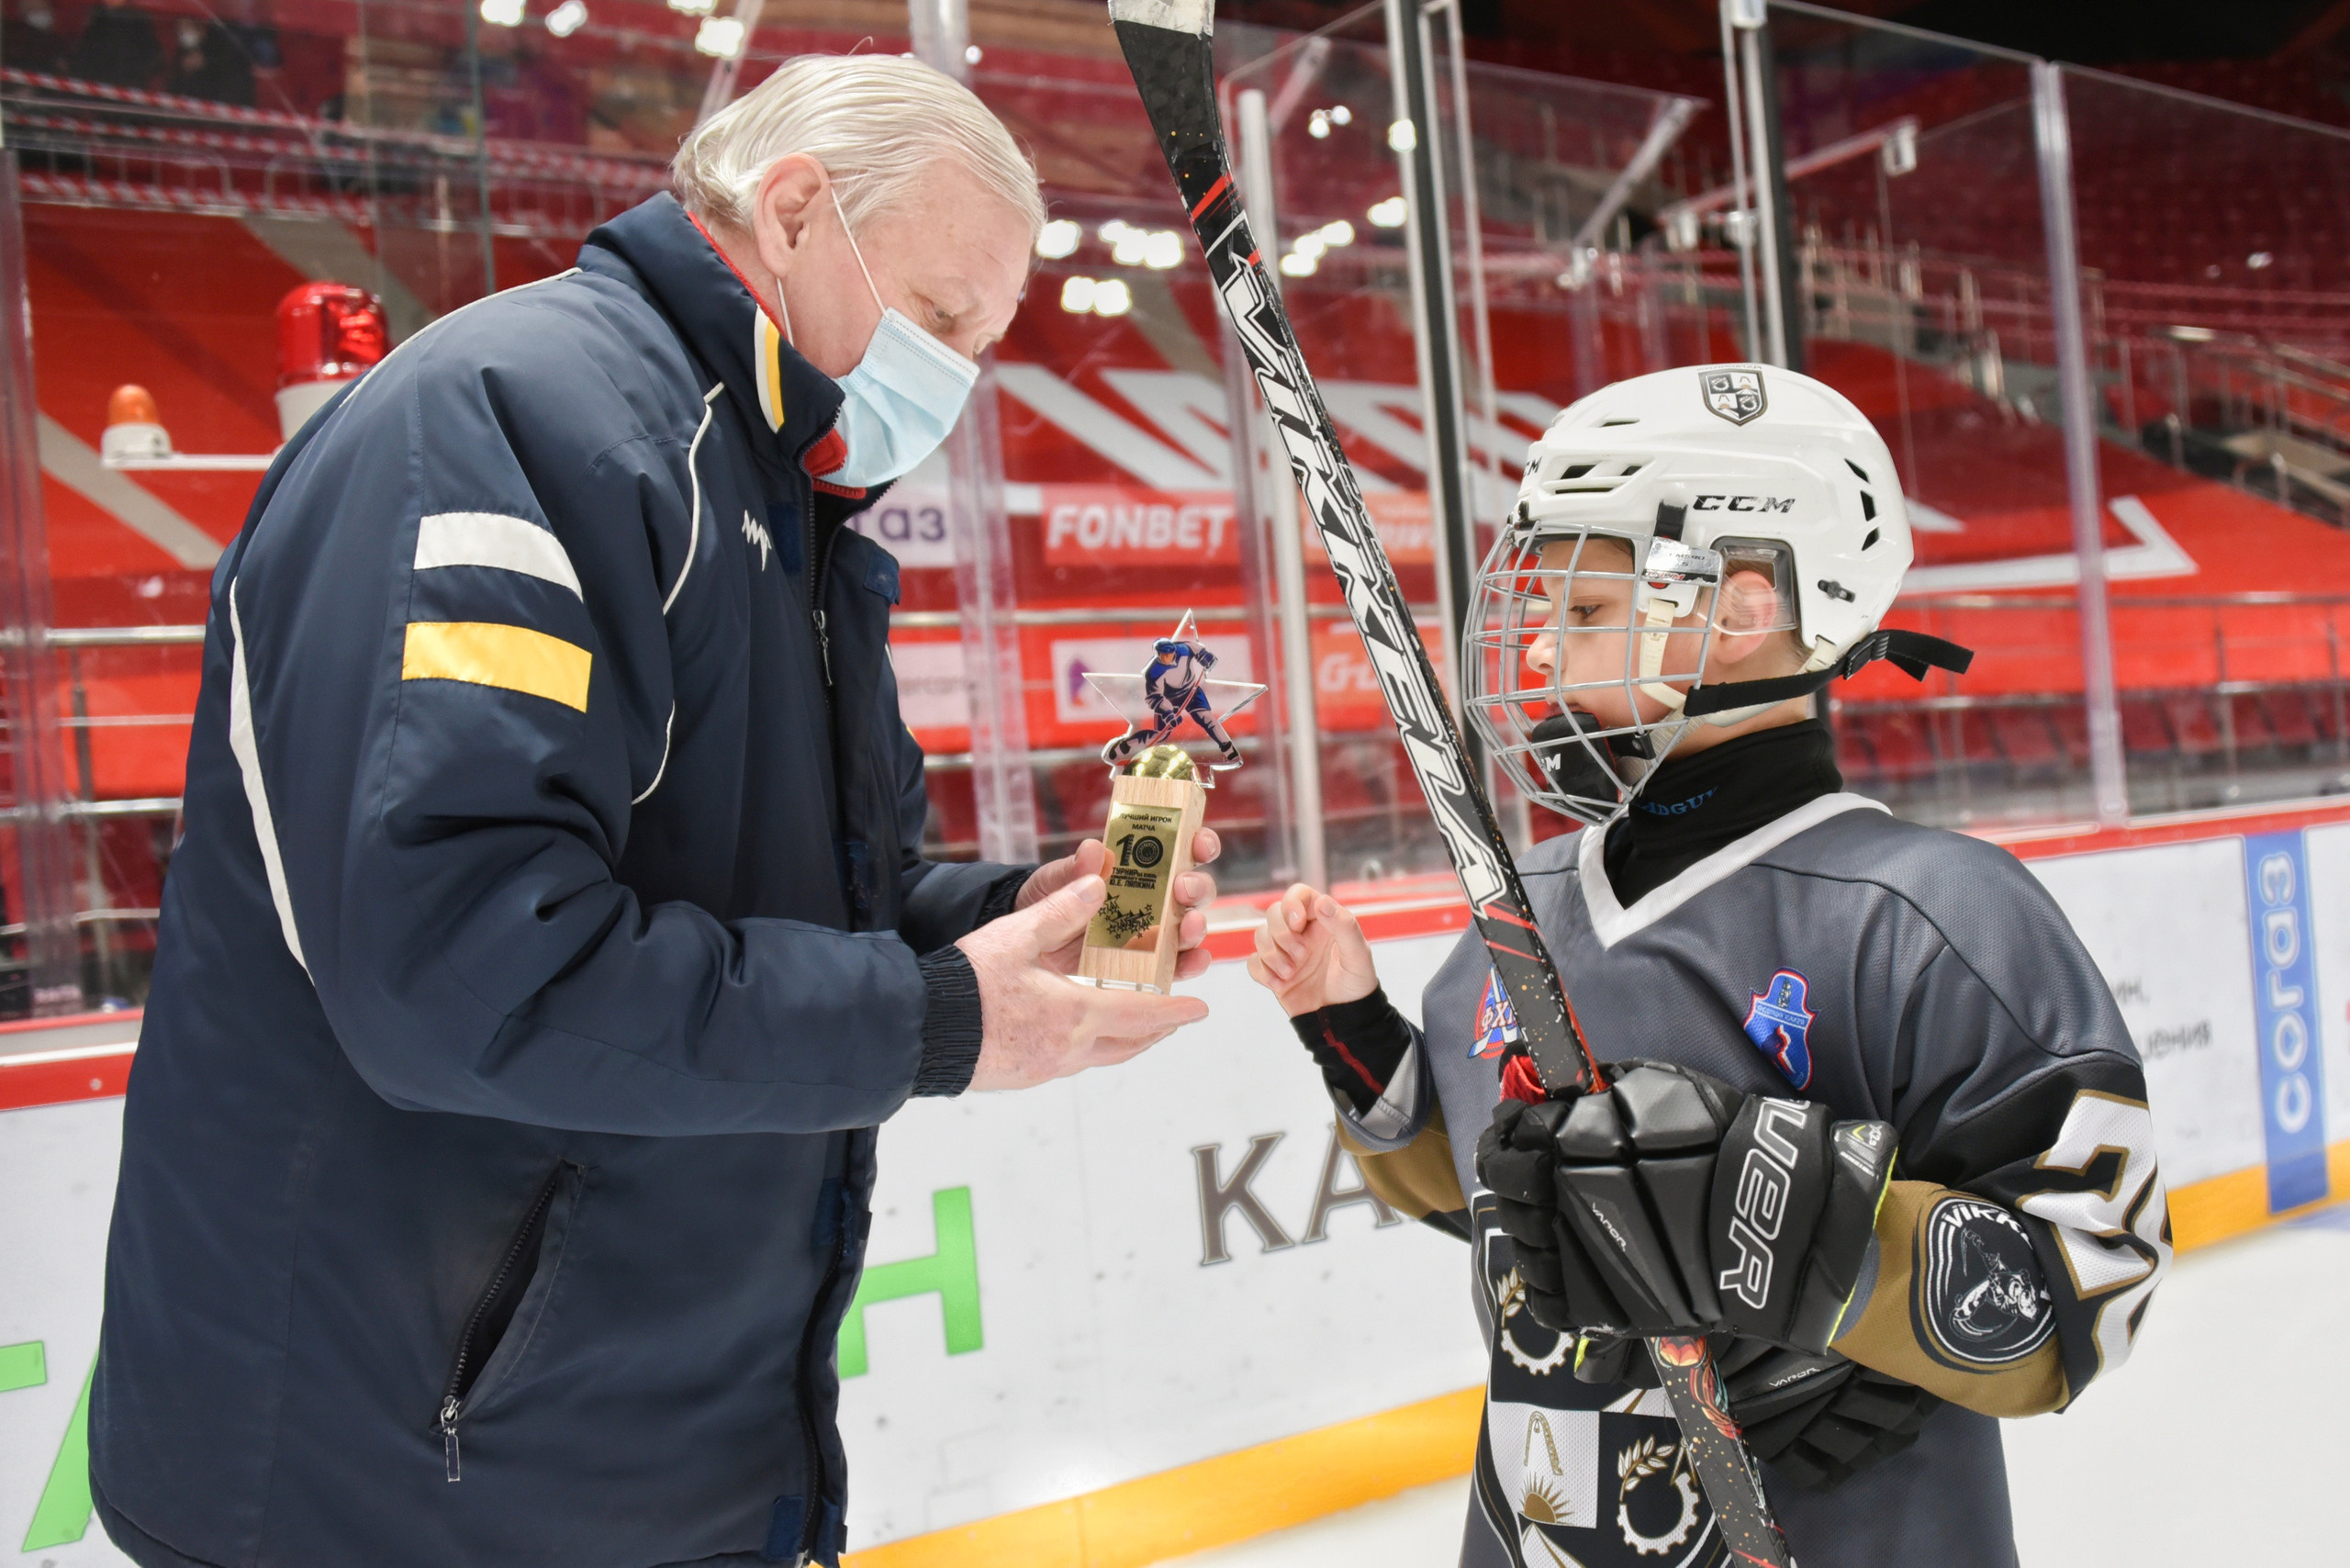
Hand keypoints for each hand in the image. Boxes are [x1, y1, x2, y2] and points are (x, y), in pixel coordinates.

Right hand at [961, 874, 1207, 1090]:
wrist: (922, 1031)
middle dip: (1155, 1029)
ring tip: (1133, 1025)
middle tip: (1173, 1017)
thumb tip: (1098, 884)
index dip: (1175, 1011)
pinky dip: (1089, 1047)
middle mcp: (1069, 1050)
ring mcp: (1046, 1067)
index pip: (1142, 1016)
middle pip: (1128, 1044)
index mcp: (1076, 1015)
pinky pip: (1071, 1062)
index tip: (1200, 1009)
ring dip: (1124, 1041)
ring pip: (1101, 1057)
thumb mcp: (1017, 937)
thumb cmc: (967, 984)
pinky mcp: (1024, 1075)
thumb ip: (1060, 911)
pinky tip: (1077, 1033)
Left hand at [1018, 827, 1219, 983]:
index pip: (1181, 850)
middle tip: (1182, 887)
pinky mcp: (1145, 966)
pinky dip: (1189, 964)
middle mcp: (1154, 899)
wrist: (1026, 942)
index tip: (1198, 843)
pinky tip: (1189, 961)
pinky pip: (1176, 966)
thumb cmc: (1048, 901)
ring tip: (1187, 925)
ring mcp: (1152, 933)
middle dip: (1197, 887)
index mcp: (1139, 868)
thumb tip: (1093, 849)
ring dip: (1196, 926)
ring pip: (1189, 928)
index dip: (1199, 844)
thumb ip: (1074, 869)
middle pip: (1193, 890)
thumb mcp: (1054, 881)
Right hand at [1246, 883, 1377, 1016]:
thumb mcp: (1358, 955)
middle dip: (1281, 934)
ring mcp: (1285, 953)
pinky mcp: (1273, 973)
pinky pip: (1254, 963)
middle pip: (1273, 913)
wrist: (1344, 1021)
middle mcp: (1301, 933)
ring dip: (1271, 954)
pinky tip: (1279, 985)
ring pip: (1260, 935)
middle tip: (1301, 956)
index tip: (1297, 921)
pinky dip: (1262, 972)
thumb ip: (1344, 926)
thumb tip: (1322, 901)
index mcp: (1323, 921)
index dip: (1291, 902)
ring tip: (1291, 974)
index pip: (1299, 895)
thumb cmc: (1356, 984)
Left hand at [1473, 1061, 1894, 1352]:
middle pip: (1502, 1185)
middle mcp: (1553, 1195)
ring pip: (1518, 1237)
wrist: (1770, 1224)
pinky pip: (1542, 1292)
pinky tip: (1575, 1258)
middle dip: (1515, 1173)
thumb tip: (1545, 1082)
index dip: (1510, 1132)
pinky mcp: (1584, 1305)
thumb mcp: (1653, 1090)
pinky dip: (1550, 1276)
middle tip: (1542, 1172)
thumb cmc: (1718, 1144)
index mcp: (1561, 1137)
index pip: (1505, 1135)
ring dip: (1533, 1222)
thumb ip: (1592, 1089)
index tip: (1522, 1131)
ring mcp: (1565, 1254)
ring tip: (1568, 1216)